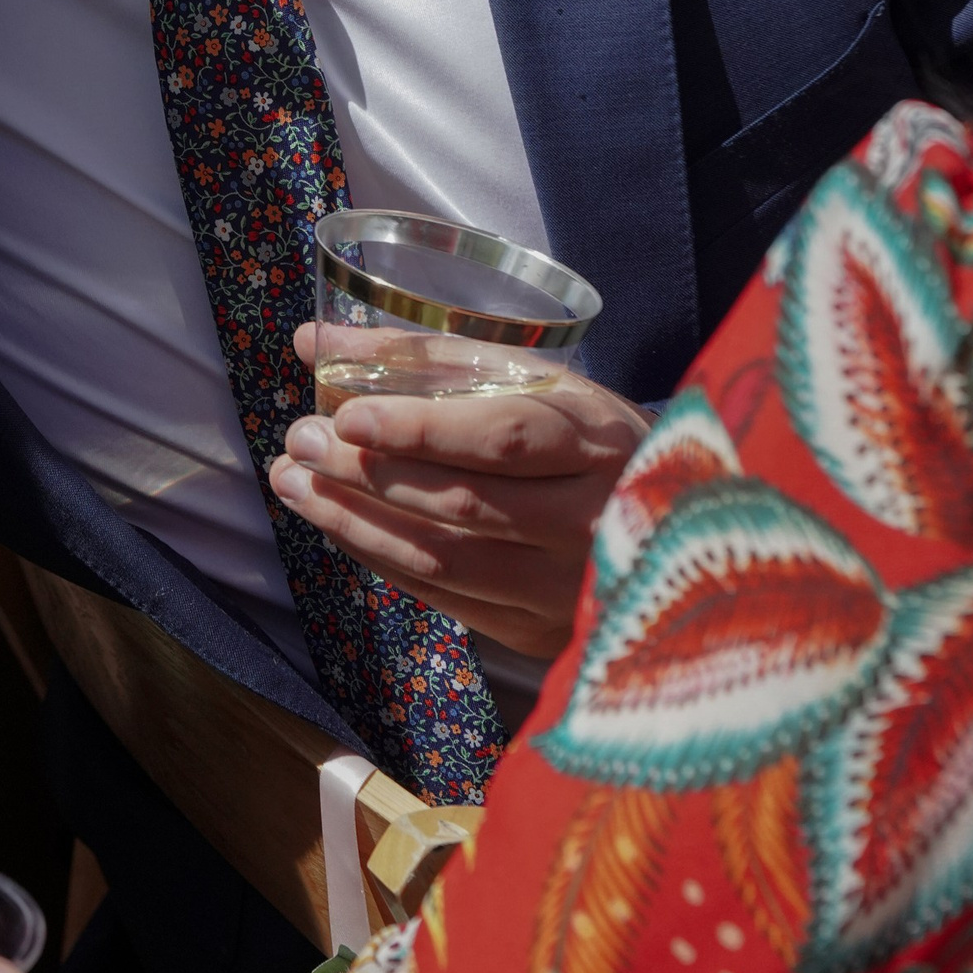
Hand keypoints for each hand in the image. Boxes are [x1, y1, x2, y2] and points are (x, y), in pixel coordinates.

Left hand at [272, 330, 648, 661]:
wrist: (676, 524)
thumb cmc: (587, 436)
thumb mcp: (535, 378)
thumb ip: (428, 357)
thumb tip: (315, 341)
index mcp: (598, 442)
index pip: (504, 437)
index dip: (422, 429)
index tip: (347, 414)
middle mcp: (592, 521)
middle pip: (464, 503)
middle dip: (368, 474)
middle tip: (300, 444)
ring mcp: (569, 586)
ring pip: (447, 561)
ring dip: (357, 523)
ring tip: (295, 485)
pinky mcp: (543, 630)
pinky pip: (447, 598)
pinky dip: (383, 561)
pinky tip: (340, 529)